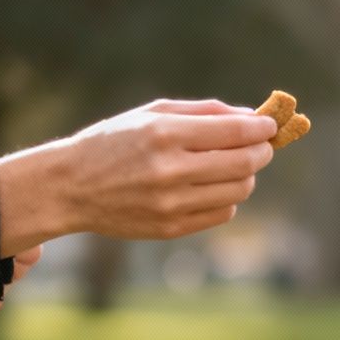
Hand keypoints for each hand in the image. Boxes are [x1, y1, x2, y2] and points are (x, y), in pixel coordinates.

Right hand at [0, 99, 276, 255]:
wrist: (70, 187)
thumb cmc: (114, 142)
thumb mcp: (151, 113)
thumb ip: (203, 112)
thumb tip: (251, 116)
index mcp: (164, 134)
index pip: (234, 131)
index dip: (260, 127)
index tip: (269, 125)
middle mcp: (169, 169)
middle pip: (243, 163)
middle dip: (261, 151)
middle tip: (263, 145)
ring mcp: (171, 203)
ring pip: (238, 190)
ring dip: (247, 176)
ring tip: (234, 165)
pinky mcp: (171, 228)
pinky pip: (222, 213)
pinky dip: (227, 198)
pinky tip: (212, 187)